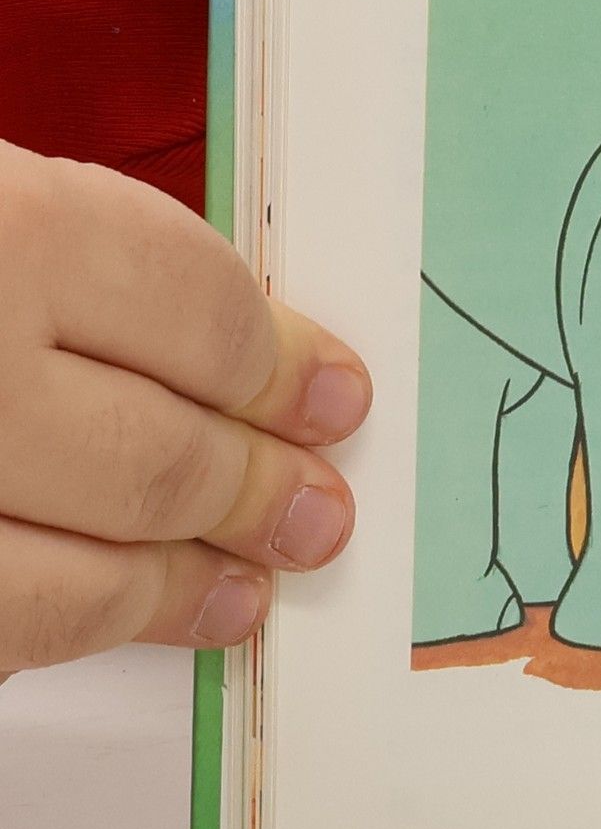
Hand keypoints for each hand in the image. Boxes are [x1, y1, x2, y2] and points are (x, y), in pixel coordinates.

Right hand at [0, 144, 369, 680]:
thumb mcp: (0, 204)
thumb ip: (91, 262)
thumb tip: (246, 346)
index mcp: (8, 230)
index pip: (199, 313)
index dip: (287, 371)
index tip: (338, 398)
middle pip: (158, 452)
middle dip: (258, 491)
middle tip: (321, 513)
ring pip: (88, 565)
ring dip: (188, 580)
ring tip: (254, 583)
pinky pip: (11, 619)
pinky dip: (88, 623)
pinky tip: (138, 611)